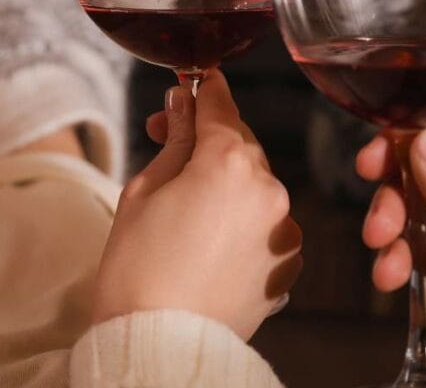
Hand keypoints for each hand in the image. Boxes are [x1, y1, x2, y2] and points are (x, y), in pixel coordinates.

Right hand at [92, 70, 302, 340]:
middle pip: (241, 145)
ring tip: (188, 205)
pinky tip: (212, 238)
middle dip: (209, 140)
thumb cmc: (137, 269)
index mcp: (229, 163)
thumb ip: (174, 140)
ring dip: (229, 182)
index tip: (195, 80)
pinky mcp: (288, 262)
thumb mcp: (143, 191)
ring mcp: (283, 228)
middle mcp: (268, 189)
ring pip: (256, 184)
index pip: (219, 106)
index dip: (204, 90)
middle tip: (169, 142)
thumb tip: (184, 104)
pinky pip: (267, 223)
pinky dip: (246, 220)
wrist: (158, 345)